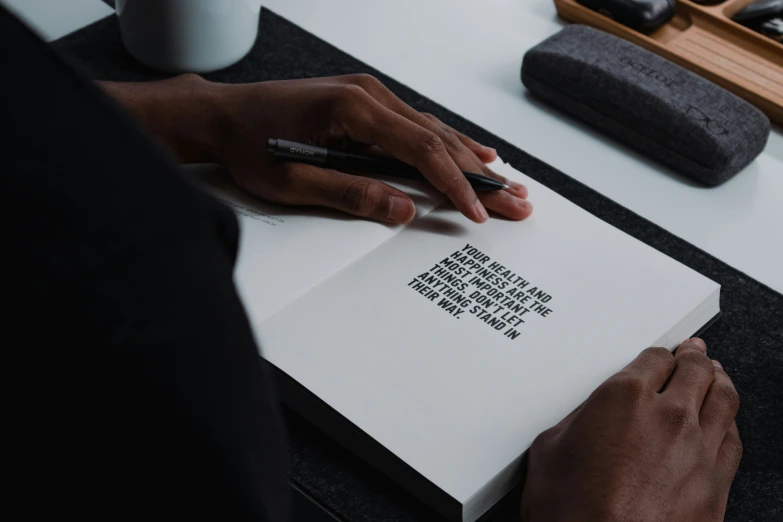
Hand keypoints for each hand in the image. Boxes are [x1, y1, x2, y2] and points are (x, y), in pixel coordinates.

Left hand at [101, 74, 531, 223]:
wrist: (222, 115)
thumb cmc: (251, 145)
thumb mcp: (293, 180)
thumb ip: (350, 194)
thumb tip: (403, 209)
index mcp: (351, 111)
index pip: (419, 150)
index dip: (454, 185)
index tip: (477, 212)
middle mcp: (368, 96)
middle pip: (437, 139)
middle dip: (478, 175)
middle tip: (517, 200)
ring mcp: (368, 96)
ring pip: (431, 129)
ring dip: (469, 159)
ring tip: (506, 182)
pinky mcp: (365, 103)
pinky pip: (415, 124)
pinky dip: (445, 142)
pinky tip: (469, 151)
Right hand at [520, 338, 741, 521]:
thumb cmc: (571, 511)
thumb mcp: (550, 449)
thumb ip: (579, 420)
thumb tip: (591, 418)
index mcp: (623, 397)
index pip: (653, 358)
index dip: (658, 354)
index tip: (659, 356)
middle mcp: (667, 415)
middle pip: (694, 370)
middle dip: (693, 357)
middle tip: (693, 351)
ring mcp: (697, 448)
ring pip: (722, 398)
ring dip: (718, 380)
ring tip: (716, 374)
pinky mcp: (716, 482)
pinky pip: (733, 438)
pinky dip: (730, 422)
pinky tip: (725, 421)